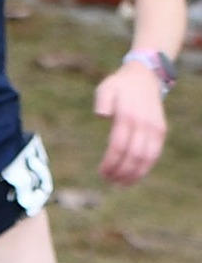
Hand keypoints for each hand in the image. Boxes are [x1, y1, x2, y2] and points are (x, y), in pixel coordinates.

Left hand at [94, 62, 166, 185]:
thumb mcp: (106, 88)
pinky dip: (146, 167)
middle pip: (133, 155)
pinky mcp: (160, 131)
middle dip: (121, 172)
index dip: (111, 162)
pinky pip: (155, 153)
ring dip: (134, 174)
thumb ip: (102, 101)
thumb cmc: (119, 85)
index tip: (101, 173)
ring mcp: (155, 128)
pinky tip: (135, 176)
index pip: (119, 146)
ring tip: (121, 184)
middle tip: (108, 181)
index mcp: (128, 116)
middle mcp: (144, 124)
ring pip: (147, 158)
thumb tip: (101, 115)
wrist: (145, 77)